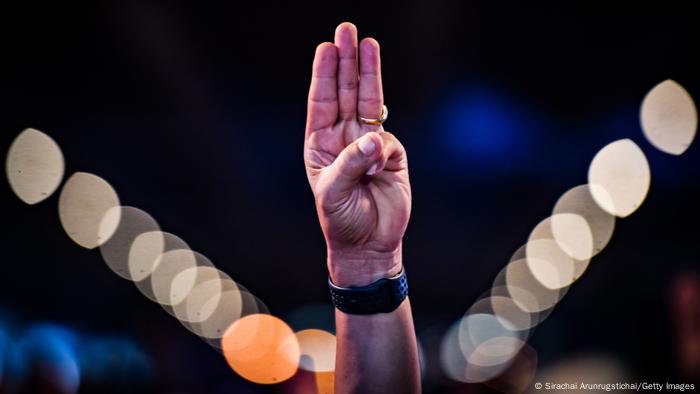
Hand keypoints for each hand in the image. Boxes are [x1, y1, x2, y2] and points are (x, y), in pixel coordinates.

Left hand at [304, 23, 410, 286]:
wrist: (369, 245)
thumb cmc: (341, 220)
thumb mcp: (335, 193)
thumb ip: (352, 163)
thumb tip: (374, 138)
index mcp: (321, 144)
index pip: (322, 101)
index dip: (325, 74)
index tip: (327, 47)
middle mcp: (344, 138)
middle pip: (346, 92)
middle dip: (347, 62)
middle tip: (347, 30)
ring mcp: (369, 144)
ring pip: (370, 103)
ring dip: (369, 74)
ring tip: (369, 44)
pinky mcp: (392, 155)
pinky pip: (389, 141)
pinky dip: (383, 149)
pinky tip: (376, 169)